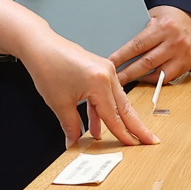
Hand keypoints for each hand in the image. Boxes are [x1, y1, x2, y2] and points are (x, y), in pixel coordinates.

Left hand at [12, 23, 157, 148]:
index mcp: (99, 82)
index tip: (134, 145)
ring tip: (128, 135)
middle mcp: (107, 74)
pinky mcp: (99, 69)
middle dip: (137, 126)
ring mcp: (105, 70)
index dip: (123, 134)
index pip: (114, 115)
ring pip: (117, 100)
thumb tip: (75, 140)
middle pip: (125, 107)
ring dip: (119, 119)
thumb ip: (71, 125)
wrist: (40, 45)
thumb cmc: (47, 66)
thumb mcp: (59, 103)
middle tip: (150, 140)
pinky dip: (104, 109)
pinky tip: (99, 124)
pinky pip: (107, 93)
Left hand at [111, 6, 190, 87]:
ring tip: (126, 81)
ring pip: (158, 73)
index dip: (122, 56)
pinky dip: (154, 80)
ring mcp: (183, 54)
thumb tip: (119, 50)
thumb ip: (140, 33)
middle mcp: (175, 41)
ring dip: (140, 79)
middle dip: (128, 73)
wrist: (189, 17)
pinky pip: (167, 77)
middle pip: (147, 62)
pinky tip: (143, 78)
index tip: (111, 63)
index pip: (138, 45)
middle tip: (115, 79)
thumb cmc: (167, 17)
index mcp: (164, 27)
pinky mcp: (187, 63)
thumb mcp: (152, 17)